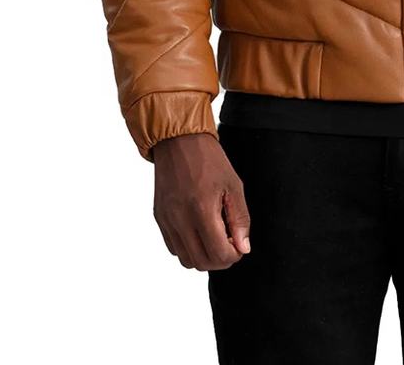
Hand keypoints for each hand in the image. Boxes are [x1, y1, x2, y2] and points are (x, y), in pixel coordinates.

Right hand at [152, 133, 250, 270]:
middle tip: (230, 243)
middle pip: (201, 263)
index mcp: (202, 210)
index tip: (240, 244)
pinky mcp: (159, 218)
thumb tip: (243, 247)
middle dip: (220, 260)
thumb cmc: (209, 159)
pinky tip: (199, 229)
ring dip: (203, 256)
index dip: (234, 255)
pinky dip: (188, 247)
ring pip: (185, 260)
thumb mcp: (233, 185)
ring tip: (215, 236)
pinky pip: (173, 247)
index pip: (219, 254)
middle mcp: (180, 220)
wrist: (179, 141)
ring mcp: (167, 221)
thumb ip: (240, 218)